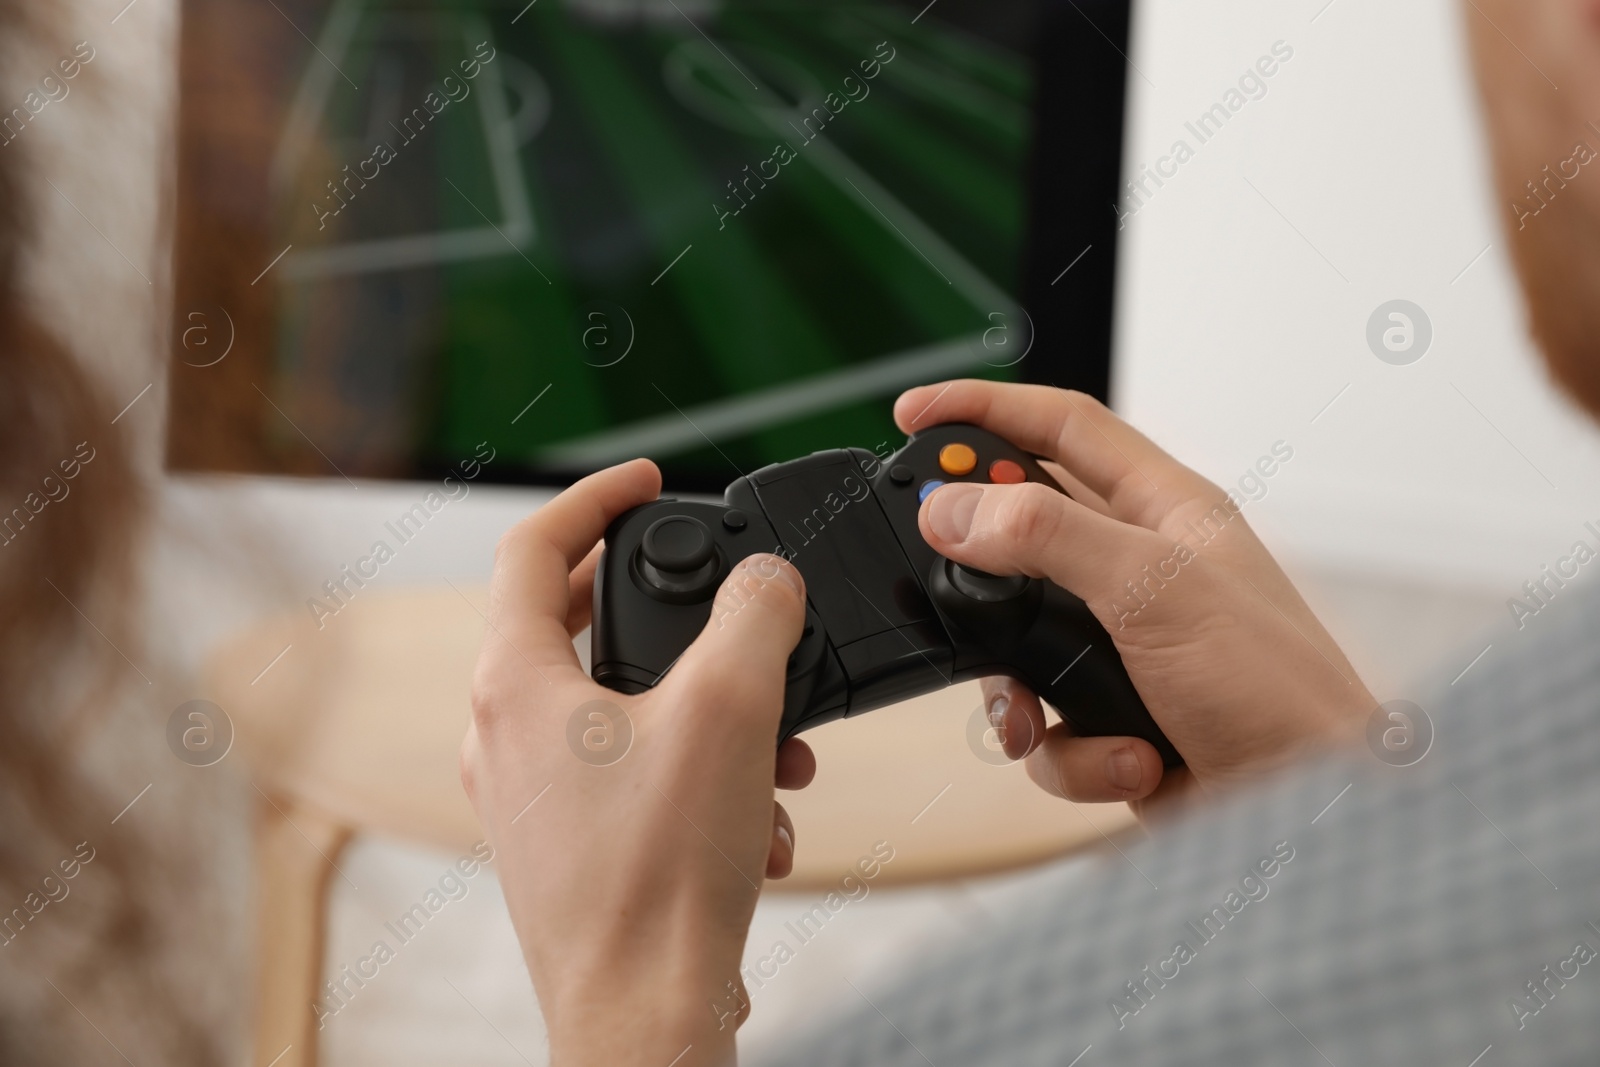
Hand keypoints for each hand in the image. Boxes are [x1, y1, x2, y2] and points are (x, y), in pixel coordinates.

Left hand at [459, 459, 813, 1066]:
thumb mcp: (729, 710)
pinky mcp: (568, 845)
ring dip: (709, 711)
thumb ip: (754, 616)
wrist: (643, 1018)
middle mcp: (503, 737)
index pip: (531, 546)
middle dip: (675, 617)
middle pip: (577, 625)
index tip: (648, 481)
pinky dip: (701, 776)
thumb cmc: (659, 876)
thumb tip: (769, 581)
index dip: (594, 496)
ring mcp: (529, 797)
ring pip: (621, 708)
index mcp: (514, 685)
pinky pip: (635, 776)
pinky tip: (762, 823)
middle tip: (726, 606)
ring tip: (780, 753)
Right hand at [895, 381, 1371, 818]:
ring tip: (1046, 717)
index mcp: (1165, 511)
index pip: (1062, 426)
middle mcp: (1140, 570)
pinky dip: (1075, 754)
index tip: (914, 415)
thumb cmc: (1278, 690)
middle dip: (982, 581)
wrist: (1311, 814)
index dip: (986, 409)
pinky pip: (1046, 725)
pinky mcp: (1113, 715)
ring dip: (1022, 693)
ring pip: (1016, 646)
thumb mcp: (1154, 592)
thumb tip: (954, 509)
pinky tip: (1128, 762)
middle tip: (947, 590)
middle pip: (1020, 541)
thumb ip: (1048, 538)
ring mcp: (1124, 646)